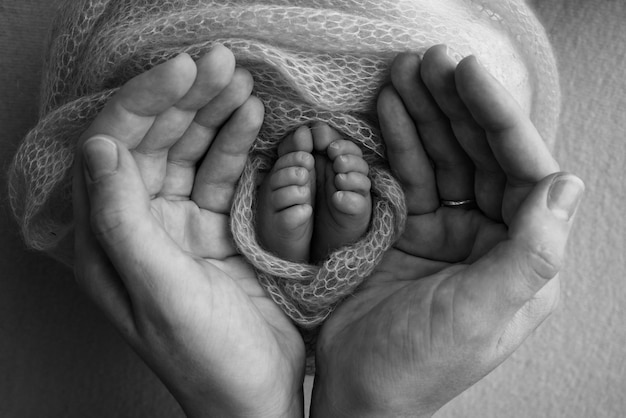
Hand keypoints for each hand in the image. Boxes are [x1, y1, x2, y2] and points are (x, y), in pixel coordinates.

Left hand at [72, 48, 303, 417]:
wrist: (255, 394)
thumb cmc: (203, 358)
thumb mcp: (159, 293)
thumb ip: (123, 222)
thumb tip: (99, 148)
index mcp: (108, 241)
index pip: (115, 149)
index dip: (145, 103)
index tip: (184, 71)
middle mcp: (138, 225)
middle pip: (156, 142)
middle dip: (187, 98)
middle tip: (222, 61)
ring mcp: (179, 224)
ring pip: (191, 152)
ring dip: (213, 113)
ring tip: (240, 80)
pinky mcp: (216, 228)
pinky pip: (222, 174)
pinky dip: (236, 143)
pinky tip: (250, 117)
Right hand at [310, 45, 583, 416]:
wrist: (358, 390)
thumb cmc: (419, 364)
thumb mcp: (481, 314)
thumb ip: (531, 255)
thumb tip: (568, 185)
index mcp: (522, 259)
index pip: (522, 172)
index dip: (498, 119)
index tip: (470, 75)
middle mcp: (491, 239)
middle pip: (481, 156)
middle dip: (456, 106)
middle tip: (431, 60)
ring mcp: (449, 232)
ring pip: (444, 158)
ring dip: (424, 114)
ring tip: (405, 73)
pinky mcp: (410, 229)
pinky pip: (409, 175)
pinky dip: (398, 141)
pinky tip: (388, 108)